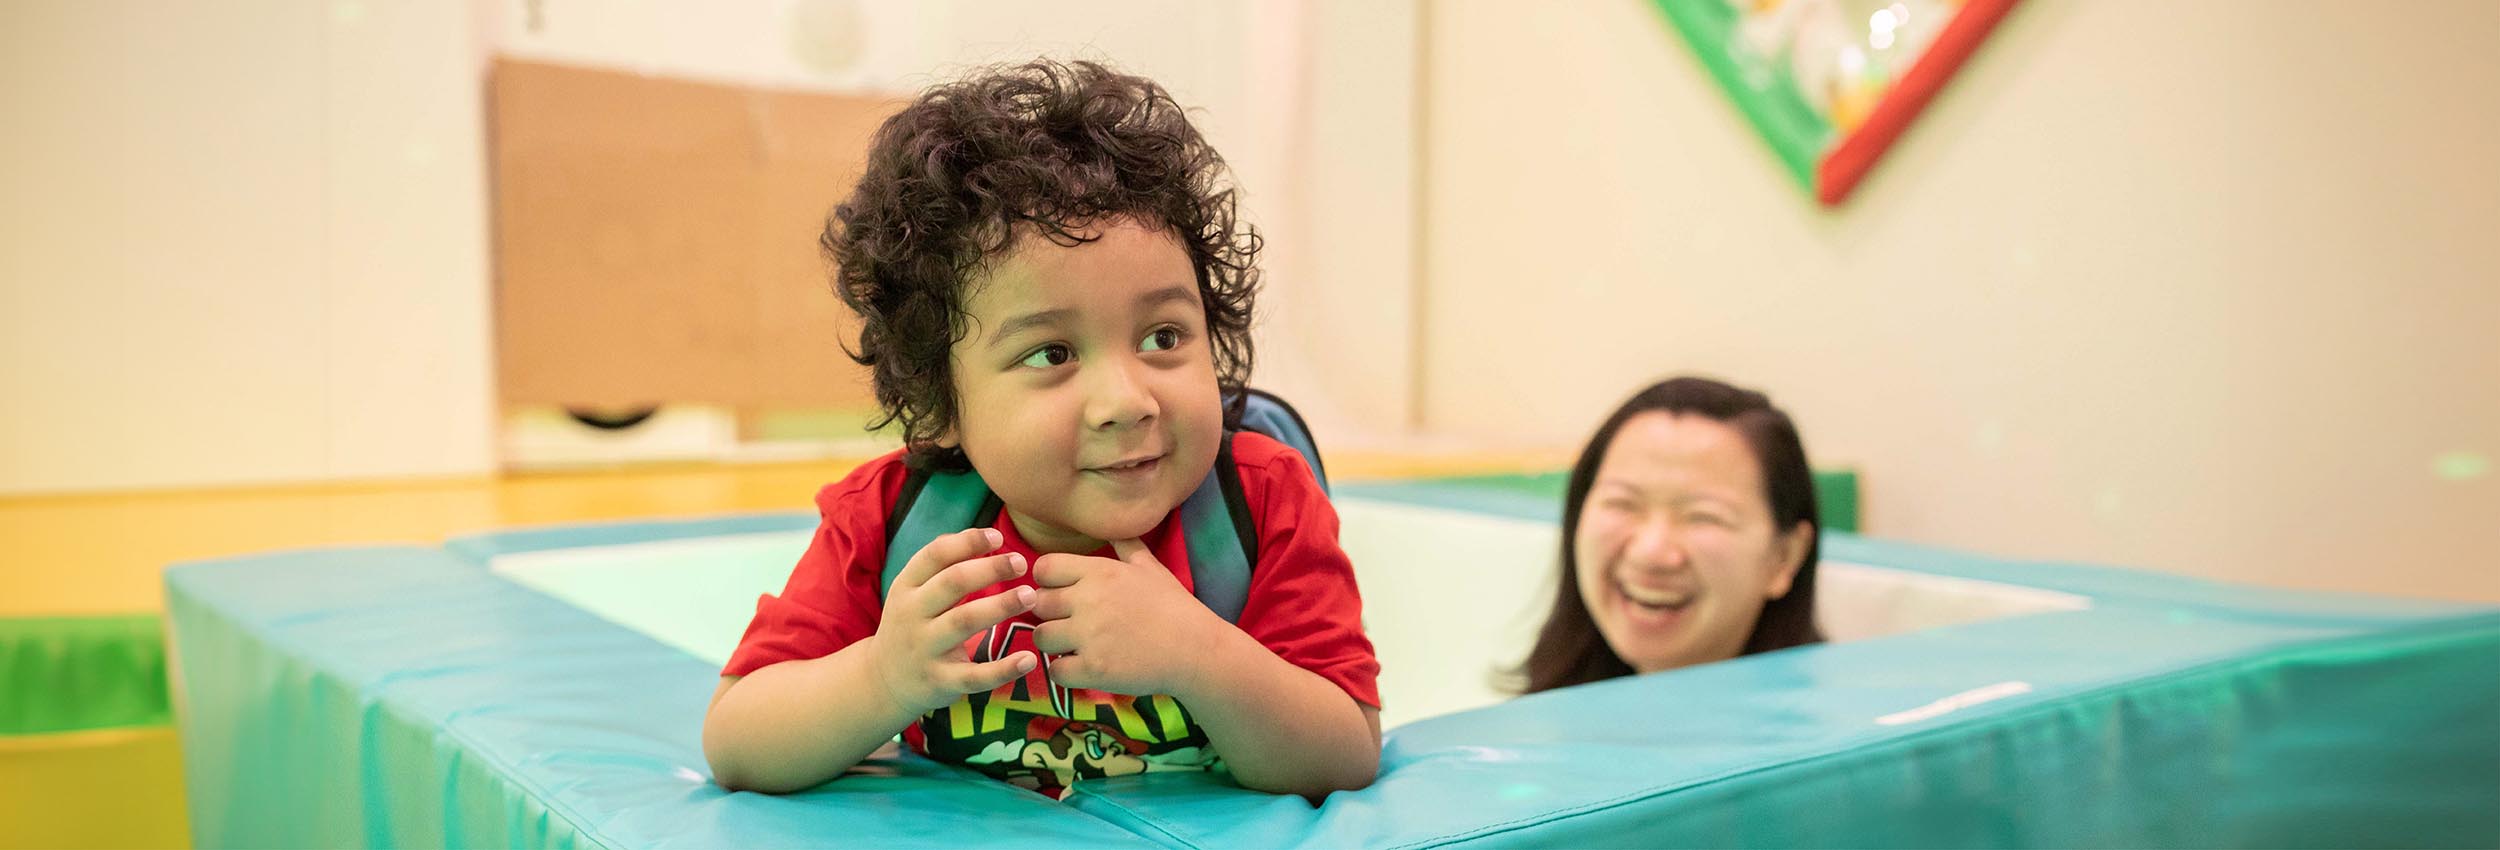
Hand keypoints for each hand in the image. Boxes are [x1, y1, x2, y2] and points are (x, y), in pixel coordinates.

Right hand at [869, 527, 1038, 714]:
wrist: (883, 682)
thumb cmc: (911, 626)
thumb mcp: (912, 593)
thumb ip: (941, 567)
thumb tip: (983, 536)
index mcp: (906, 587)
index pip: (935, 555)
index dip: (967, 542)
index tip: (998, 537)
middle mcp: (912, 615)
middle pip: (952, 583)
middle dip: (989, 569)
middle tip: (1022, 562)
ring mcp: (925, 649)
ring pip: (963, 622)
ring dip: (1000, 606)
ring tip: (1030, 596)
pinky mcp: (940, 681)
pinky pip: (974, 676)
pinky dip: (1003, 669)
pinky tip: (1029, 660)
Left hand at [1029, 539, 1231, 696]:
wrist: (1196, 650)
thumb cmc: (1174, 606)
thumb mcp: (1151, 567)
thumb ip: (1126, 546)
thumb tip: (1115, 528)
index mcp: (1100, 572)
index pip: (1044, 568)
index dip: (1047, 582)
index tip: (1062, 593)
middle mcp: (1089, 600)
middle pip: (1038, 603)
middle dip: (1049, 614)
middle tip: (1068, 623)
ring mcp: (1089, 636)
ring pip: (1042, 637)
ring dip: (1054, 643)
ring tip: (1074, 646)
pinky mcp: (1093, 669)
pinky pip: (1056, 671)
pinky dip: (1064, 672)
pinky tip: (1082, 667)